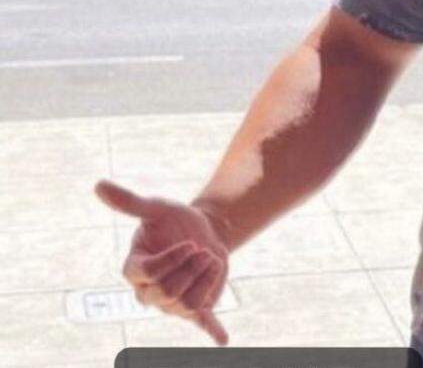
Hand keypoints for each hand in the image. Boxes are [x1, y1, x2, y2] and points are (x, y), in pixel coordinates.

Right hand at [94, 179, 230, 344]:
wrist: (203, 229)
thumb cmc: (173, 220)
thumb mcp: (155, 208)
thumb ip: (129, 202)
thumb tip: (98, 185)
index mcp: (135, 270)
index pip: (150, 276)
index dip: (174, 259)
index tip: (190, 243)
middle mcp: (149, 293)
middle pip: (170, 292)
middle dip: (193, 267)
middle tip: (202, 249)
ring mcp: (171, 304)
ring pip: (189, 304)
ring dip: (208, 278)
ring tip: (209, 261)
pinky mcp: (195, 307)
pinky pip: (201, 322)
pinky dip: (212, 330)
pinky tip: (222, 339)